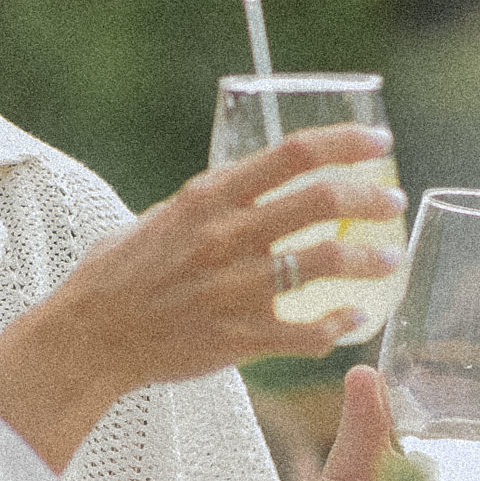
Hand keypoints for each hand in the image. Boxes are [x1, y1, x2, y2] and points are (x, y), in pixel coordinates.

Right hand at [65, 123, 401, 381]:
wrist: (88, 338)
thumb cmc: (118, 275)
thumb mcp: (161, 218)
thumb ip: (208, 204)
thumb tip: (248, 187)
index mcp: (207, 198)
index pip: (291, 154)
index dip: (344, 143)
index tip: (379, 142)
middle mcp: (226, 236)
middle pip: (320, 201)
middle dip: (369, 199)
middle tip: (391, 203)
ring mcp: (234, 287)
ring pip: (324, 263)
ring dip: (369, 260)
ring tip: (389, 260)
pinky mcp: (238, 337)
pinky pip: (307, 331)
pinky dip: (340, 325)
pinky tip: (355, 319)